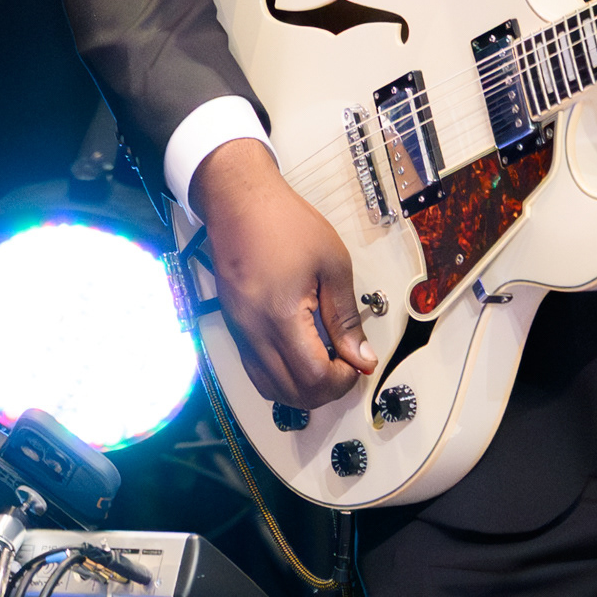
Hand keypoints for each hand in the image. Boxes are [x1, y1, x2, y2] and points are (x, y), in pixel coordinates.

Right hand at [190, 139, 377, 408]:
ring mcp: (240, 334)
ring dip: (302, 389)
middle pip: (291, 393)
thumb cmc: (287, 224)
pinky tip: (302, 355)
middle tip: (347, 365)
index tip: (358, 363)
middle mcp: (254, 334)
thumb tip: (361, 357)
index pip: (313, 378)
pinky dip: (282, 377)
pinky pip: (257, 371)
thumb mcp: (332, 263)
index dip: (342, 380)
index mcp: (281, 317)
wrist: (239, 203)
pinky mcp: (234, 329)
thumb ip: (346, 316)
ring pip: (270, 388)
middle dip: (325, 390)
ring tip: (327, 362)